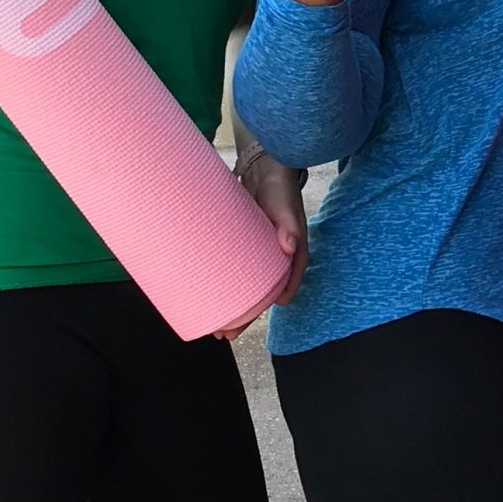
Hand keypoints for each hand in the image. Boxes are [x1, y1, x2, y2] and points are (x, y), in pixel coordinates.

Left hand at [212, 159, 307, 340]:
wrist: (263, 167)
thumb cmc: (278, 186)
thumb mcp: (285, 204)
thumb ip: (289, 224)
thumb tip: (289, 246)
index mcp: (293, 252)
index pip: (287, 283)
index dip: (273, 303)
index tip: (259, 317)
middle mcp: (277, 257)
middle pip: (262, 293)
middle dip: (245, 316)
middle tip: (226, 334)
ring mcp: (259, 252)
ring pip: (246, 286)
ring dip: (232, 306)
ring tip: (215, 326)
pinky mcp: (243, 246)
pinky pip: (235, 271)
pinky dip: (224, 285)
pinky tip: (209, 296)